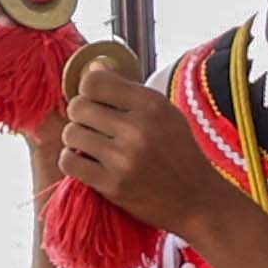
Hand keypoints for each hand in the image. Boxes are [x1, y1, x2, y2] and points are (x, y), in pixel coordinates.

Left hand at [52, 62, 227, 241]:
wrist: (199, 202)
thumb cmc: (181, 155)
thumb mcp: (167, 115)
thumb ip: (130, 93)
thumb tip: (94, 66)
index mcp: (153, 106)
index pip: (94, 82)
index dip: (89, 91)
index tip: (97, 102)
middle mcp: (138, 129)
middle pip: (78, 106)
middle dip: (82, 116)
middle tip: (96, 128)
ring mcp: (124, 158)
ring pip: (70, 133)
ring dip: (77, 140)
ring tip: (94, 148)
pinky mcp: (113, 185)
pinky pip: (69, 161)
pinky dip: (74, 161)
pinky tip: (89, 164)